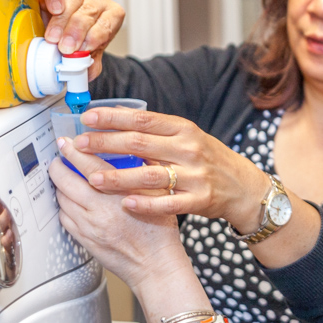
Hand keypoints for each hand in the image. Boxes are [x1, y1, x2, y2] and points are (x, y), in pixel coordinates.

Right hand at [38, 0, 124, 78]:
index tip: (84, 48)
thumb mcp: (88, 53)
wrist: (63, 29)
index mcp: (112, 14)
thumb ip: (90, 63)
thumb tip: (87, 73)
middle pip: (90, 11)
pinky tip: (52, 9)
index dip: (97, 35)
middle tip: (65, 47)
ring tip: (53, 37)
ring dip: (62, 21)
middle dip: (76, 31)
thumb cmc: (80, 39)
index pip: (108, 23)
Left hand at [49, 136, 190, 294]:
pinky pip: (64, 218)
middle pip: (65, 180)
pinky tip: (70, 201)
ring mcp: (88, 227)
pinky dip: (64, 206)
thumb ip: (141, 172)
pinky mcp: (83, 240)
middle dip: (58, 165)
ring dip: (60, 185)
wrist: (155, 266)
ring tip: (64, 178)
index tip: (68, 142)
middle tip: (59, 158)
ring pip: (61, 199)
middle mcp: (99, 211)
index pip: (89, 164)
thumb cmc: (159, 234)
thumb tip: (126, 150)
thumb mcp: (158, 194)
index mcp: (119, 195)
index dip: (74, 150)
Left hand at [72, 106, 269, 231]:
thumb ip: (155, 132)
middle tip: (79, 146)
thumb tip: (114, 120)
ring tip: (93, 179)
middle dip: (105, 144)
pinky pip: (169, 203)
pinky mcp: (200, 199)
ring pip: (150, 175)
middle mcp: (188, 149)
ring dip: (118, 177)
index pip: (142, 119)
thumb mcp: (186, 138)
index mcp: (183, 129)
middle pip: (140, 144)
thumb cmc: (208, 160)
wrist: (243, 186)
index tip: (88, 119)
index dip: (113, 118)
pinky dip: (146, 204)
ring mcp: (195, 175)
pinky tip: (126, 204)